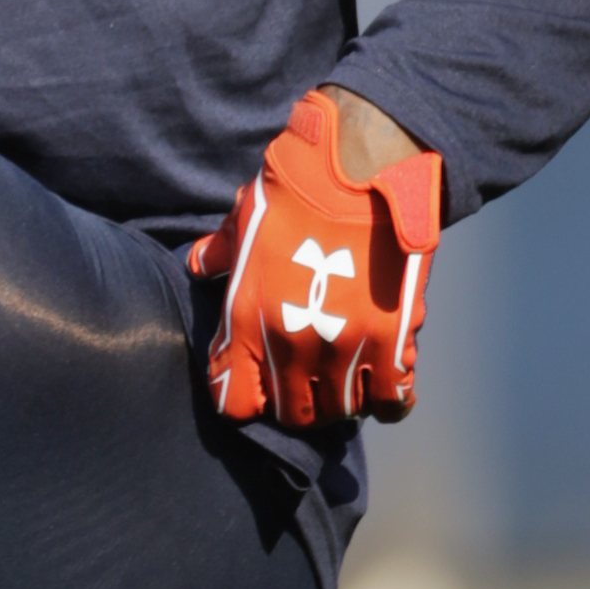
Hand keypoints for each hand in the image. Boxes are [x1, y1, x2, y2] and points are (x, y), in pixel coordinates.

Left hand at [187, 89, 441, 428]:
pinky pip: (391, 401)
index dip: (245, 399)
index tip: (257, 386)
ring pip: (341, 412)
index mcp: (245, 321)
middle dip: (298, 404)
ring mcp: (341, 348)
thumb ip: (218, 253)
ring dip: (342, 400)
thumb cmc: (290, 192)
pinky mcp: (389, 342)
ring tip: (345, 375)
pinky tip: (385, 379)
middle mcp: (290, 345)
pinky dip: (389, 399)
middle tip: (308, 382)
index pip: (235, 402)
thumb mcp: (241, 221)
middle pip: (293, 416)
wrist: (351, 173)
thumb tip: (198, 264)